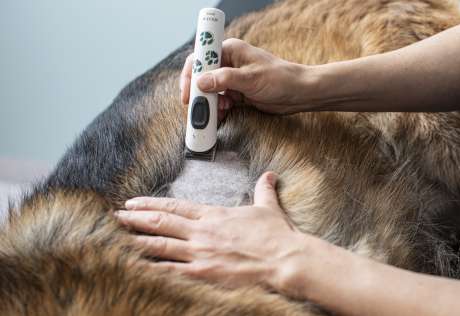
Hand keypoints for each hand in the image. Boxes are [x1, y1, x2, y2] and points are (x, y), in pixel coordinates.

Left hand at [114, 172, 305, 289]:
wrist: (284, 260)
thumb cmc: (276, 236)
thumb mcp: (268, 209)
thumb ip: (263, 191)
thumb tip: (269, 176)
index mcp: (214, 215)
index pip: (175, 206)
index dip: (151, 203)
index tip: (133, 202)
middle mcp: (202, 232)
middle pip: (160, 223)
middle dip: (134, 219)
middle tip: (115, 216)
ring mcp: (200, 254)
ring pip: (159, 245)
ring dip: (136, 241)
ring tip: (115, 238)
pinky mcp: (203, 274)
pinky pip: (170, 271)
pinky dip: (151, 269)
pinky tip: (133, 268)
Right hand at [180, 38, 315, 114]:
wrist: (299, 94)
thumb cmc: (280, 79)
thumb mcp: (251, 78)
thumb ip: (225, 79)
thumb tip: (201, 82)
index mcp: (230, 50)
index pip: (201, 58)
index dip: (190, 75)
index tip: (188, 93)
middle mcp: (228, 63)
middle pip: (202, 77)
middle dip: (198, 94)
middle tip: (197, 109)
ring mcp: (232, 79)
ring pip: (210, 91)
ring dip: (209, 104)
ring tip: (216, 113)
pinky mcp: (237, 93)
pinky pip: (220, 101)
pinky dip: (218, 109)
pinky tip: (222, 115)